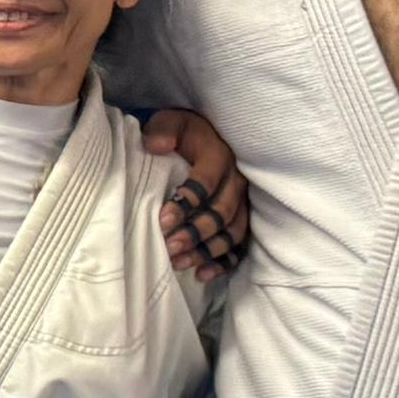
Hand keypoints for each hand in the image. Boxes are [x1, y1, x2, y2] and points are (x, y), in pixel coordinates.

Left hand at [142, 108, 250, 277]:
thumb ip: (162, 130)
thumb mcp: (170, 122)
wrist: (203, 137)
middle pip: (221, 212)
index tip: (163, 220)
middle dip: (195, 232)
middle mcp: (236, 180)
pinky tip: (202, 275)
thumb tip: (156, 145)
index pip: (205, 182)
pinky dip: (223, 262)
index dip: (186, 202)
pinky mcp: (241, 218)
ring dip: (207, 250)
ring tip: (179, 264)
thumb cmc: (182, 133)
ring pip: (231, 231)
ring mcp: (242, 202)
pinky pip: (239, 245)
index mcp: (219, 156)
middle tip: (169, 247)